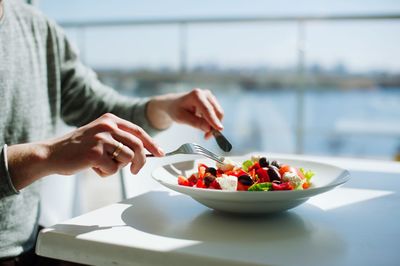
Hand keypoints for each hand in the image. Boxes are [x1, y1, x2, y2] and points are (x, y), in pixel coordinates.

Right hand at [7, 113, 163, 189]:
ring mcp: (102, 138)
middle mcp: (108, 126)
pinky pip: (113, 169)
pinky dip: (106, 173)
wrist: (52, 154)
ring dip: (118, 167)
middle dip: (141, 161)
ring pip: (127, 158)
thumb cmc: (78, 148)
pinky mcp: (96, 153)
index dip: (152, 144)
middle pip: (138, 145)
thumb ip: (119, 139)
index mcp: (110, 119)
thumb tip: (143, 152)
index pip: (138, 131)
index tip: (161, 153)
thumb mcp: (100, 135)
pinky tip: (93, 167)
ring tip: (102, 164)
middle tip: (136, 171)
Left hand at [147, 88, 223, 138]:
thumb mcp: (182, 118)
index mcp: (196, 95)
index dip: (214, 120)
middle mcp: (205, 94)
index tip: (219, 129)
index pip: (208, 110)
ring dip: (214, 125)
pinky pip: (217, 114)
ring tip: (205, 133)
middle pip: (217, 111)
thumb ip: (195, 123)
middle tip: (207, 137)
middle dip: (214, 125)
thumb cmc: (176, 109)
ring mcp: (210, 97)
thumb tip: (209, 128)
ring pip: (218, 114)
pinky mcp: (212, 101)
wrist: (174, 104)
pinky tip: (205, 126)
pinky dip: (213, 122)